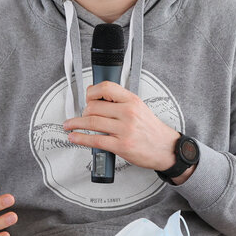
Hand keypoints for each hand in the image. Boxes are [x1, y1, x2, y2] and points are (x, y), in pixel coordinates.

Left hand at [63, 82, 187, 176]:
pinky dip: (80, 139)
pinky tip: (74, 137)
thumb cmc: (151, 129)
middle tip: (82, 116)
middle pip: (94, 107)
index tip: (87, 97)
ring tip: (69, 125)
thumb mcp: (139, 107)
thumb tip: (95, 95)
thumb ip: (120, 101)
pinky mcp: (121, 145)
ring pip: (91, 123)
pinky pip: (95, 140)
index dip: (91, 92)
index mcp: (132, 100)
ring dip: (75, 124)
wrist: (165, 148)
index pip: (106, 88)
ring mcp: (124, 130)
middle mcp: (128, 113)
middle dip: (83, 112)